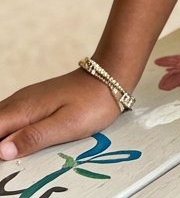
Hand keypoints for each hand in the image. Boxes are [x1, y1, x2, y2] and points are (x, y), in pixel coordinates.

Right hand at [0, 70, 121, 160]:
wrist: (108, 77)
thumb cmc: (91, 103)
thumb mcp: (65, 125)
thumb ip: (33, 137)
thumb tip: (2, 151)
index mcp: (23, 109)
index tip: (3, 160)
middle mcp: (19, 102)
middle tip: (9, 162)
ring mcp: (26, 100)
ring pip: (1, 121)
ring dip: (2, 137)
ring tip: (14, 155)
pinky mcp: (34, 102)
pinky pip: (11, 117)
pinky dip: (8, 131)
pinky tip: (19, 143)